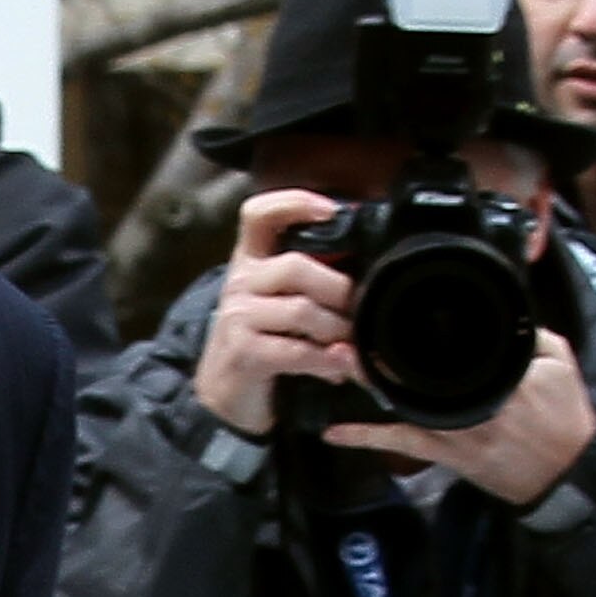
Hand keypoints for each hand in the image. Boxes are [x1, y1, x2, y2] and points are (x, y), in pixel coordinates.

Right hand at [193, 190, 360, 436]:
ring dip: (337, 331)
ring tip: (351, 346)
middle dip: (339, 290)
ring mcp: (238, 317)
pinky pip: (297, 351)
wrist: (226, 393)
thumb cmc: (265, 341)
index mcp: (251, 261)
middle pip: (296, 266)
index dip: (293, 203)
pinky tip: (339, 369)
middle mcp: (240, 283)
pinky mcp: (243, 353)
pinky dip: (328, 362)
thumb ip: (313, 282)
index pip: (259, 215)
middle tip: (357, 311)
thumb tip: (369, 274)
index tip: (332, 210)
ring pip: (301, 310)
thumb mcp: (282, 302)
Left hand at [323, 331, 595, 505]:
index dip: (416, 326)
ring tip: (336, 359)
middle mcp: (469, 399)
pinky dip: (366, 437)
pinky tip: (334, 432)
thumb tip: (503, 315)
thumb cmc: (565, 417)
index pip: (454, 341)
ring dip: (366, 379)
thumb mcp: (559, 362)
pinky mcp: (444, 453)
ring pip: (400, 399)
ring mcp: (452, 428)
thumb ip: (529, 333)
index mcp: (498, 371)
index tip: (386, 308)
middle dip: (380, 349)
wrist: (568, 472)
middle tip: (348, 327)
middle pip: (415, 368)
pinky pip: (399, 443)